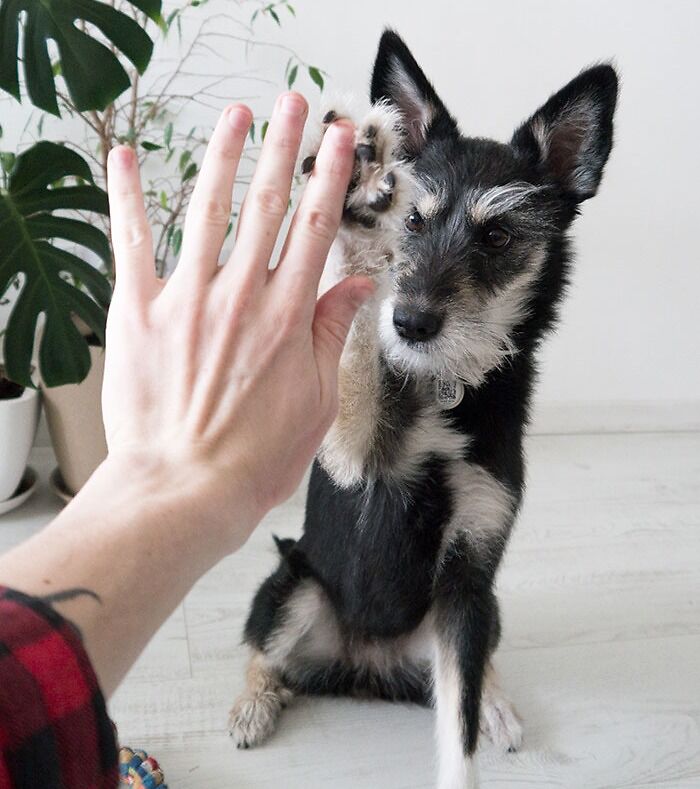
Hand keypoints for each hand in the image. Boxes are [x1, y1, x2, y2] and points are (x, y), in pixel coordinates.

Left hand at [103, 93, 371, 547]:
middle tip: (294, 103)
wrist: (187, 489)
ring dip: (225, 156)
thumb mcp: (319, 401)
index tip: (339, 140)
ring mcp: (188, 300)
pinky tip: (125, 158)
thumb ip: (334, 334)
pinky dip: (126, 197)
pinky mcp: (140, 313)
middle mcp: (241, 296)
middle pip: (268, 204)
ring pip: (209, 210)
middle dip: (284, 146)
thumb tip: (359, 286)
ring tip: (237, 114)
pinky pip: (131, 243)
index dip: (329, 177)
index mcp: (289, 317)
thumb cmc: (255, 456)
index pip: (315, 229)